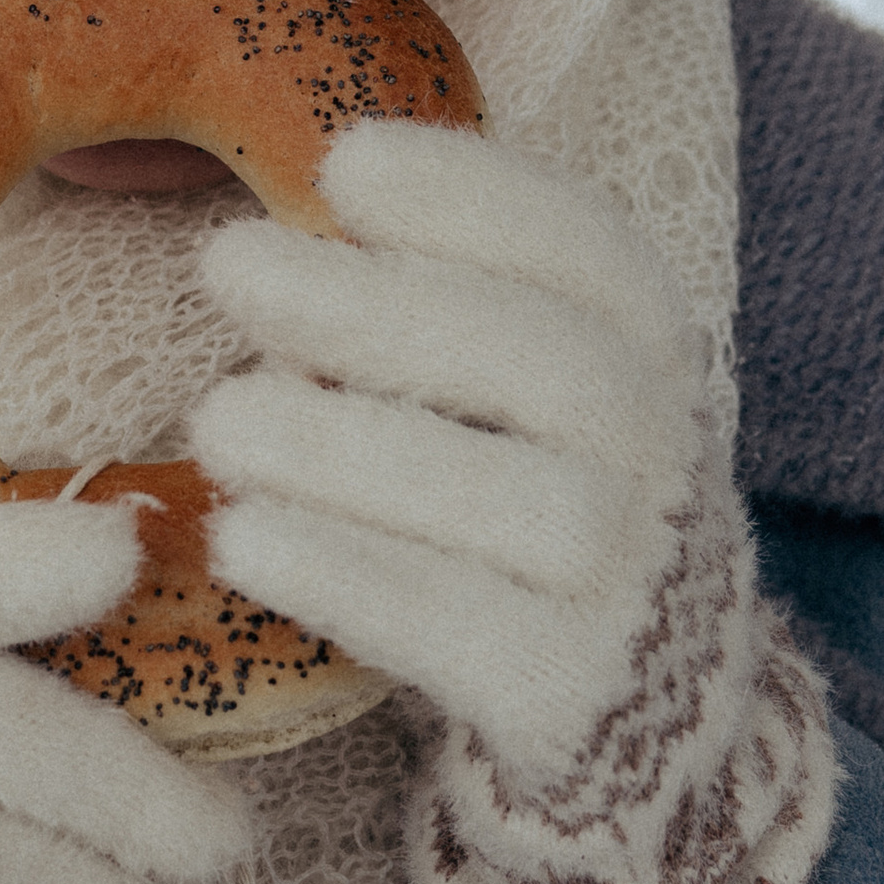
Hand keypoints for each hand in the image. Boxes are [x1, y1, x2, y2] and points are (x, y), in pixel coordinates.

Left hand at [192, 120, 835, 883]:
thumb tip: (269, 237)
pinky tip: (241, 536)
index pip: (588, 246)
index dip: (473, 193)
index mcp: (651, 347)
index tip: (341, 160)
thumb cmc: (518, 504)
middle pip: (545, 363)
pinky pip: (463, 631)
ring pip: (518, 502)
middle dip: (378, 304)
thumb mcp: (509, 388)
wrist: (632, 723)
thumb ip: (430, 308)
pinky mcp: (572, 696)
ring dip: (352, 445)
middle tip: (224, 262)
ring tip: (217, 416)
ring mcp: (632, 581)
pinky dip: (349, 576)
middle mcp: (666, 454)